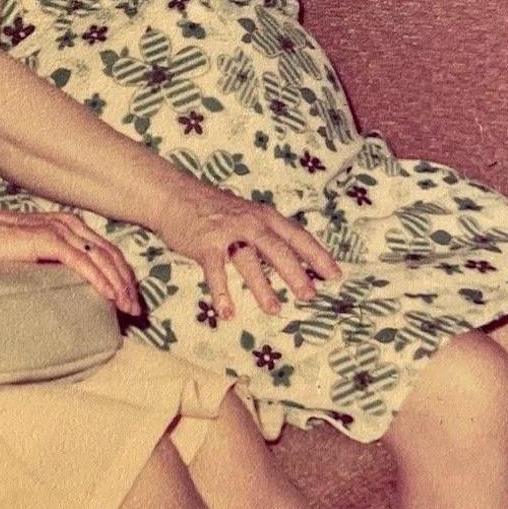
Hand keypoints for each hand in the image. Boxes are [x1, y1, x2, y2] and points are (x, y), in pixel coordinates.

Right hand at [0, 206, 140, 314]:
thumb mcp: (17, 258)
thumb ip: (36, 265)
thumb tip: (48, 291)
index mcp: (55, 226)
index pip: (97, 246)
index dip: (115, 271)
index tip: (124, 299)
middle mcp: (58, 224)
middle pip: (106, 250)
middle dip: (125, 280)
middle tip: (135, 310)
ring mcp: (50, 229)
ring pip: (98, 254)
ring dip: (117, 281)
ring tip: (127, 307)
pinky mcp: (41, 239)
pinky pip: (79, 259)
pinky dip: (98, 277)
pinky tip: (109, 295)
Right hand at [152, 184, 339, 316]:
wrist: (173, 195)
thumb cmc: (212, 210)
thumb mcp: (245, 214)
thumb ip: (266, 233)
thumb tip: (292, 260)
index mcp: (264, 216)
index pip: (297, 236)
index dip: (317, 256)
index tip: (335, 276)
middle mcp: (249, 222)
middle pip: (278, 249)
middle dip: (295, 273)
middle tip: (310, 295)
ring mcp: (226, 232)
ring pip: (249, 261)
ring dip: (262, 287)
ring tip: (274, 309)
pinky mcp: (204, 244)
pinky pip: (215, 272)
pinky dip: (222, 293)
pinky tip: (228, 313)